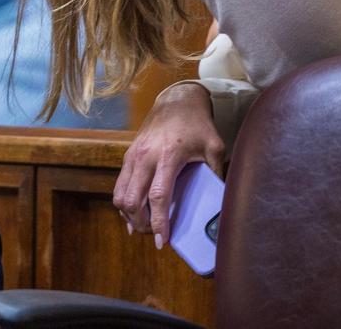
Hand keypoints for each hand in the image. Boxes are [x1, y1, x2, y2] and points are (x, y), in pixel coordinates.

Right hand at [113, 81, 223, 248]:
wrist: (176, 100)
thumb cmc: (197, 123)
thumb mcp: (214, 147)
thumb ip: (216, 174)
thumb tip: (221, 202)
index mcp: (167, 156)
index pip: (158, 196)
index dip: (159, 222)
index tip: (162, 241)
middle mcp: (144, 157)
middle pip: (132, 201)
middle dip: (141, 224)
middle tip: (154, 235)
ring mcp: (133, 156)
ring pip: (120, 196)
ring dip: (129, 215)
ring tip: (145, 226)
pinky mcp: (128, 156)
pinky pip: (119, 186)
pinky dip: (125, 202)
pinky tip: (136, 211)